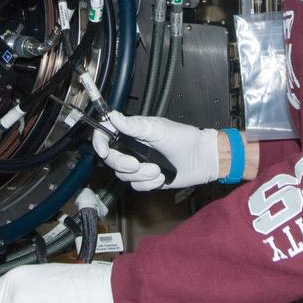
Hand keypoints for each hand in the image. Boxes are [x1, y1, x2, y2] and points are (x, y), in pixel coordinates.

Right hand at [92, 112, 219, 189]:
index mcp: (133, 131)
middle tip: (137, 164)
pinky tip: (161, 177)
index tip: (104, 151)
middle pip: (112, 159)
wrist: (202, 159)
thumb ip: (134, 125)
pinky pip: (136, 185)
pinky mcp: (146, 178)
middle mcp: (133, 148)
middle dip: (123, 164)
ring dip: (141, 175)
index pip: (107, 135)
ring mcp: (139, 164)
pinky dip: (149, 183)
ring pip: (124, 175)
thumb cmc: (184, 138)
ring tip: (158, 170)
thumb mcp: (158, 129)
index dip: (100, 143)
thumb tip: (113, 116)